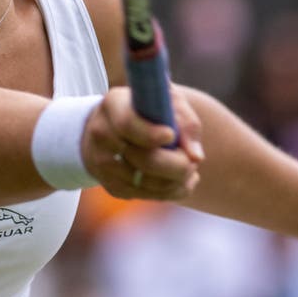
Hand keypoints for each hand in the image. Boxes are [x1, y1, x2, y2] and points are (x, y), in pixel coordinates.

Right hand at [81, 85, 203, 199]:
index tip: (171, 135)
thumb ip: (186, 122)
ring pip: (148, 183)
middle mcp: (101, 134)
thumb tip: (196, 157)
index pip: (128, 124)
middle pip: (143, 160)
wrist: (118, 124)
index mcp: (114, 104)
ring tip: (189, 167)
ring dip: (177, 180)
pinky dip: (170, 191)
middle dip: (177, 165)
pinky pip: (147, 195)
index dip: (151, 134)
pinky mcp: (111, 185)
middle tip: (194, 162)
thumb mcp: (169, 101)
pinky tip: (179, 179)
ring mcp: (102, 163)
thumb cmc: (150, 109)